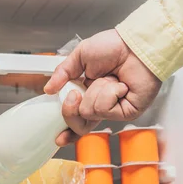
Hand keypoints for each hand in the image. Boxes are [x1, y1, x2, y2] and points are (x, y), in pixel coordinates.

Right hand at [44, 29, 161, 145]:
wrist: (134, 44)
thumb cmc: (114, 46)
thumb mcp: (80, 55)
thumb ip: (62, 72)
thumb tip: (48, 89)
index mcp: (88, 93)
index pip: (76, 118)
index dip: (67, 131)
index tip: (58, 139)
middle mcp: (101, 104)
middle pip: (79, 125)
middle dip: (70, 109)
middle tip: (74, 94)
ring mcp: (114, 110)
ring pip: (89, 113)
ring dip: (95, 92)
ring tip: (108, 79)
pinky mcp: (127, 112)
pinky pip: (105, 109)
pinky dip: (108, 93)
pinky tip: (119, 84)